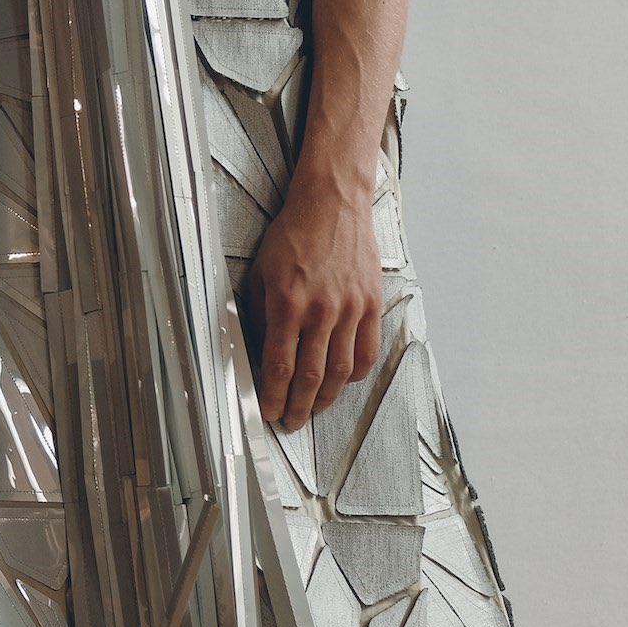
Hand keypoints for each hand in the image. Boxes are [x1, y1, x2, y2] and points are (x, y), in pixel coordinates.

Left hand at [243, 173, 381, 433]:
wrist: (332, 204)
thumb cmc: (292, 235)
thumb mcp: (260, 272)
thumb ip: (257, 314)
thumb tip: (255, 351)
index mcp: (288, 303)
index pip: (280, 365)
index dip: (273, 396)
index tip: (267, 412)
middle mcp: (321, 310)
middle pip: (312, 376)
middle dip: (298, 406)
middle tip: (290, 421)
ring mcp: (351, 309)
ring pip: (341, 370)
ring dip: (327, 398)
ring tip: (314, 409)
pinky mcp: (372, 304)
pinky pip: (367, 351)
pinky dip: (355, 374)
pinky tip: (343, 382)